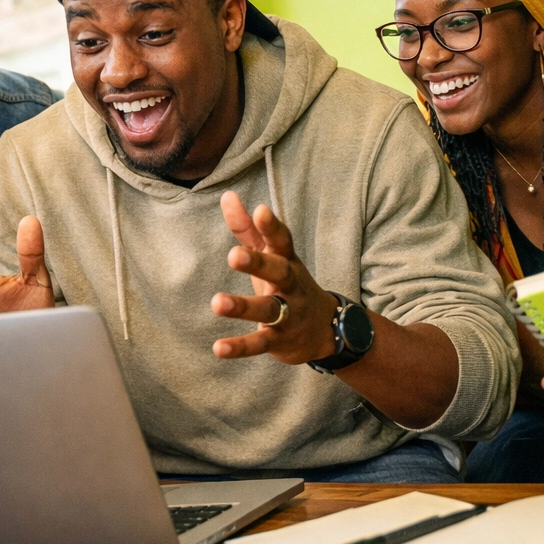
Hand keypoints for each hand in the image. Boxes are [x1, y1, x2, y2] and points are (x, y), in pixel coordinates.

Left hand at [209, 190, 340, 364]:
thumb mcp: (272, 256)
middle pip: (278, 272)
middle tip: (233, 255)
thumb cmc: (288, 284)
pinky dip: (241, 346)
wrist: (326, 329)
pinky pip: (260, 343)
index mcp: (287, 261)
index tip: (260, 211)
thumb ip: (248, 229)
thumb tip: (227, 195)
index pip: (281, 240)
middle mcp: (290, 286)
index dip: (271, 226)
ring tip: (217, 303)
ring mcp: (288, 314)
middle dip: (258, 263)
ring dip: (243, 307)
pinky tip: (219, 348)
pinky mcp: (280, 340)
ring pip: (268, 309)